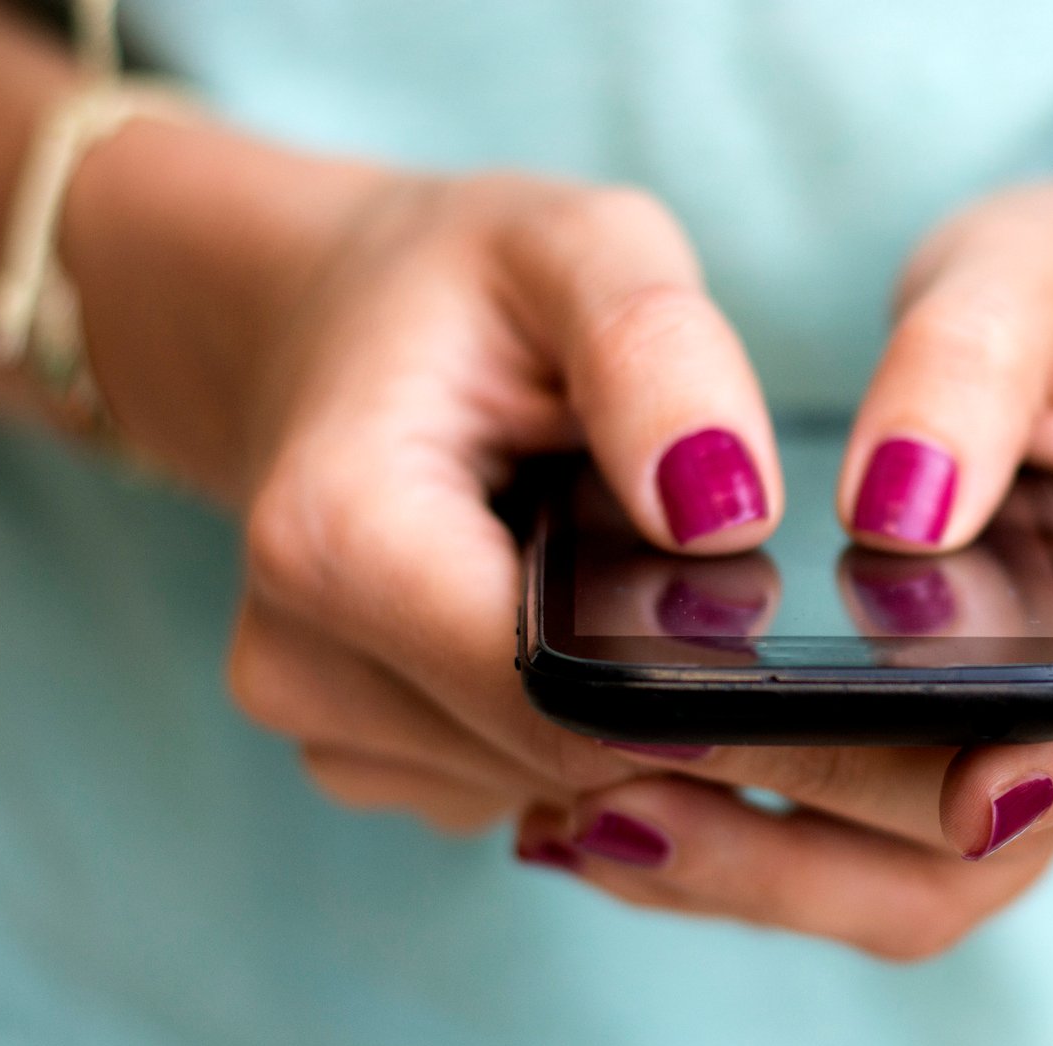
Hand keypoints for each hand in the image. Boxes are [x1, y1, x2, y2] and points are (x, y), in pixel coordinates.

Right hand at [68, 125, 794, 834]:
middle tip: (687, 568)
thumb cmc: (465, 289)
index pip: (556, 698)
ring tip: (604, 573)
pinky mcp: (363, 760)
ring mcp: (320, 726)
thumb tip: (727, 515)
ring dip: (620, 709)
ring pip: (555, 789)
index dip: (684, 674)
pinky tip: (562, 624)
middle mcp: (298, 660)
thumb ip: (657, 356)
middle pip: (562, 759)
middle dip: (661, 688)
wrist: (328, 322)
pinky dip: (572, 725)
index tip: (754, 608)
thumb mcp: (579, 248)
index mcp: (336, 539)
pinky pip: (520, 788)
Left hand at [524, 146, 1052, 955]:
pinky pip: (860, 851)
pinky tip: (605, 808)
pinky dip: (741, 846)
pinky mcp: (959, 772)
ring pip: (919, 882)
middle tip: (635, 789)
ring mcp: (1050, 760)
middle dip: (824, 836)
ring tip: (583, 820)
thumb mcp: (1039, 272)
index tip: (964, 789)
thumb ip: (972, 368)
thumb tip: (894, 509)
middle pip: (1008, 834)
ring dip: (756, 872)